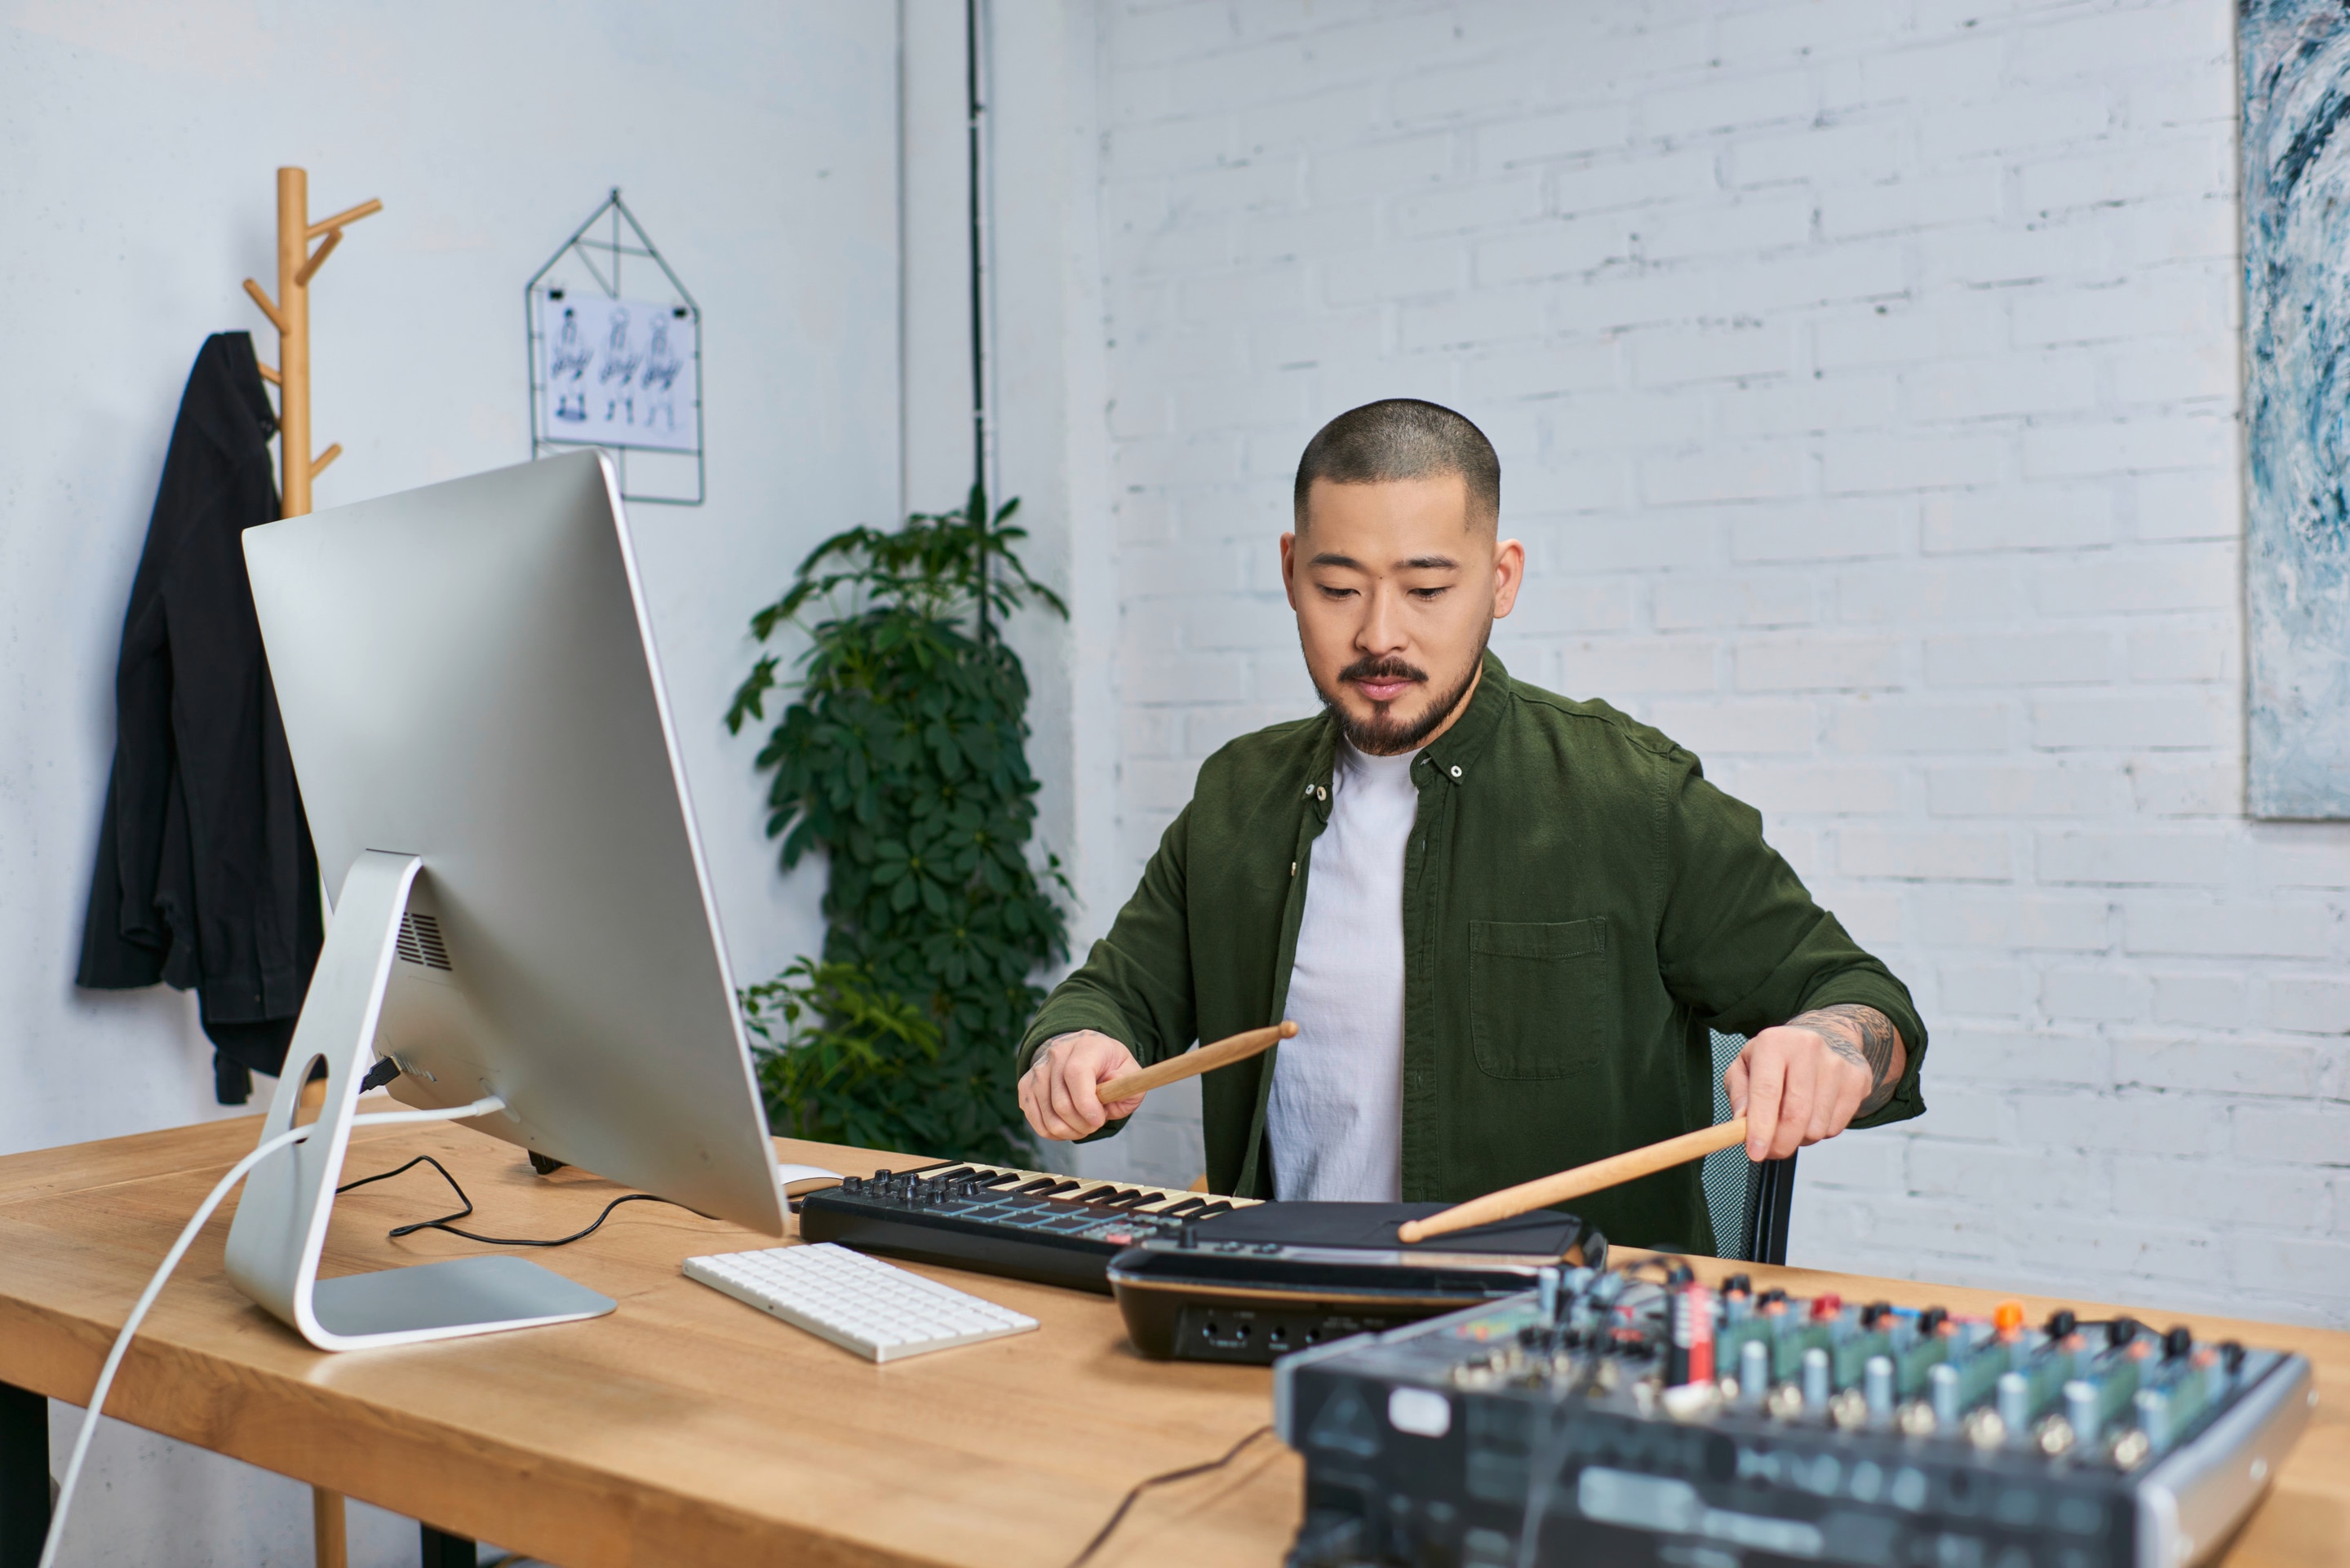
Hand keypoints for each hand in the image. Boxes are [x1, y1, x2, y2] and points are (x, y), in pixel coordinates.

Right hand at [1018, 1031, 1143, 1140]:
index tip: (1099, 1120)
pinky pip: (1037, 1122)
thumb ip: (1127, 1085)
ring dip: (1070, 1131)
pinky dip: (1055, 1133)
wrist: (1083, 1052)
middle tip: (1096, 1123)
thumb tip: (1107, 1097)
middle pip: (1061, 1103)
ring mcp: (1037, 1070)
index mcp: (1084, 1046)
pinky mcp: (1026, 1086)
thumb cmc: (1108, 1065)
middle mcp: (1056, 1054)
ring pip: (1049, 1118)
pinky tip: (1069, 1126)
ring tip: (1084, 1125)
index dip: (1087, 1104)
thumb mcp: (1128, 1071)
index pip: (1076, 1075)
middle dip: (1083, 1124)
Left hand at [1723, 1006, 1903, 1161]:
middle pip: (1795, 1115)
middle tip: (1768, 1152)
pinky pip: (1834, 1128)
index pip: (1766, 1091)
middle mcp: (1808, 1047)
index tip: (1755, 1153)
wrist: (1824, 1037)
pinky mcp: (1858, 1080)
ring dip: (1799, 1139)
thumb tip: (1742, 1123)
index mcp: (1774, 1042)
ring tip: (1790, 1122)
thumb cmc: (1778, 1057)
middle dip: (1780, 1144)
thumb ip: (1739, 1095)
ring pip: (1816, 1128)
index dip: (1760, 1127)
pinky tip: (1812, 1114)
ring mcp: (1837, 1064)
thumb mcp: (1745, 1066)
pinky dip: (1818, 1133)